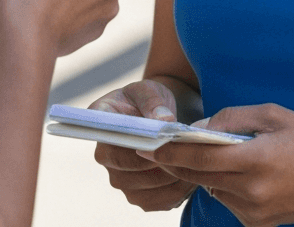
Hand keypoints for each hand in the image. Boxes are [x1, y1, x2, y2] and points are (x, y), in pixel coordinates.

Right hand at [90, 81, 197, 210]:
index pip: (110, 152)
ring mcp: (121, 178)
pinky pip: (158, 202)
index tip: (163, 144)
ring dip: (169, 182)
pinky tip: (191, 175)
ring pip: (143, 194)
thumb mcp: (150, 90)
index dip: (135, 153)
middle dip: (158, 168)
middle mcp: (105, 157)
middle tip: (186, 155)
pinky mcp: (139, 193)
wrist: (158, 114)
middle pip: (126, 177)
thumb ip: (153, 102)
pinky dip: (176, 192)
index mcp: (100, 128)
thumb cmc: (149, 99)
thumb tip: (164, 121)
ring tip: (192, 164)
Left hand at [141, 104, 293, 226]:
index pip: (201, 157)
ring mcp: (256, 211)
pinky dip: (222, 184)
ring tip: (195, 153)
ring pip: (212, 189)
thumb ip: (232, 119)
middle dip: (176, 162)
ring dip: (201, 172)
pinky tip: (232, 170)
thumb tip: (199, 128)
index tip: (149, 144)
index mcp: (256, 160)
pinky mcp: (259, 223)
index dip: (171, 151)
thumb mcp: (271, 114)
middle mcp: (253, 191)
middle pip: (200, 176)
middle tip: (156, 147)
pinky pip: (227, 200)